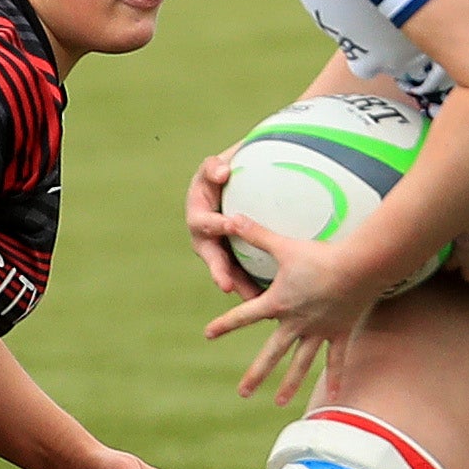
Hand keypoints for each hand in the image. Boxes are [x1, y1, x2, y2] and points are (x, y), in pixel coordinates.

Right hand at [182, 150, 257, 297]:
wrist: (225, 188)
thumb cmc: (218, 175)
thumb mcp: (213, 168)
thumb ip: (214, 167)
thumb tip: (223, 172)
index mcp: (198, 215)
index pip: (205, 222)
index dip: (217, 225)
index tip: (231, 225)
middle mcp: (203, 238)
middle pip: (211, 257)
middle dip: (219, 272)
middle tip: (226, 285)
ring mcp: (216, 252)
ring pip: (226, 273)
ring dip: (238, 287)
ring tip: (253, 301)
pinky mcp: (230, 260)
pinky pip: (240, 275)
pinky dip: (252, 286)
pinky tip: (270, 298)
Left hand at [199, 214, 386, 405]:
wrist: (359, 266)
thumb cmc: (321, 255)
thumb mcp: (284, 245)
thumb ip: (256, 233)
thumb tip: (230, 217)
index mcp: (278, 304)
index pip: (244, 316)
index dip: (224, 324)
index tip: (207, 334)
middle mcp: (295, 323)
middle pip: (271, 354)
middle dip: (255, 374)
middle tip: (242, 393)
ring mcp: (318, 331)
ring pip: (301, 363)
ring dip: (289, 384)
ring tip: (278, 402)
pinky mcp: (339, 332)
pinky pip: (336, 359)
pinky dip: (334, 377)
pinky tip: (332, 395)